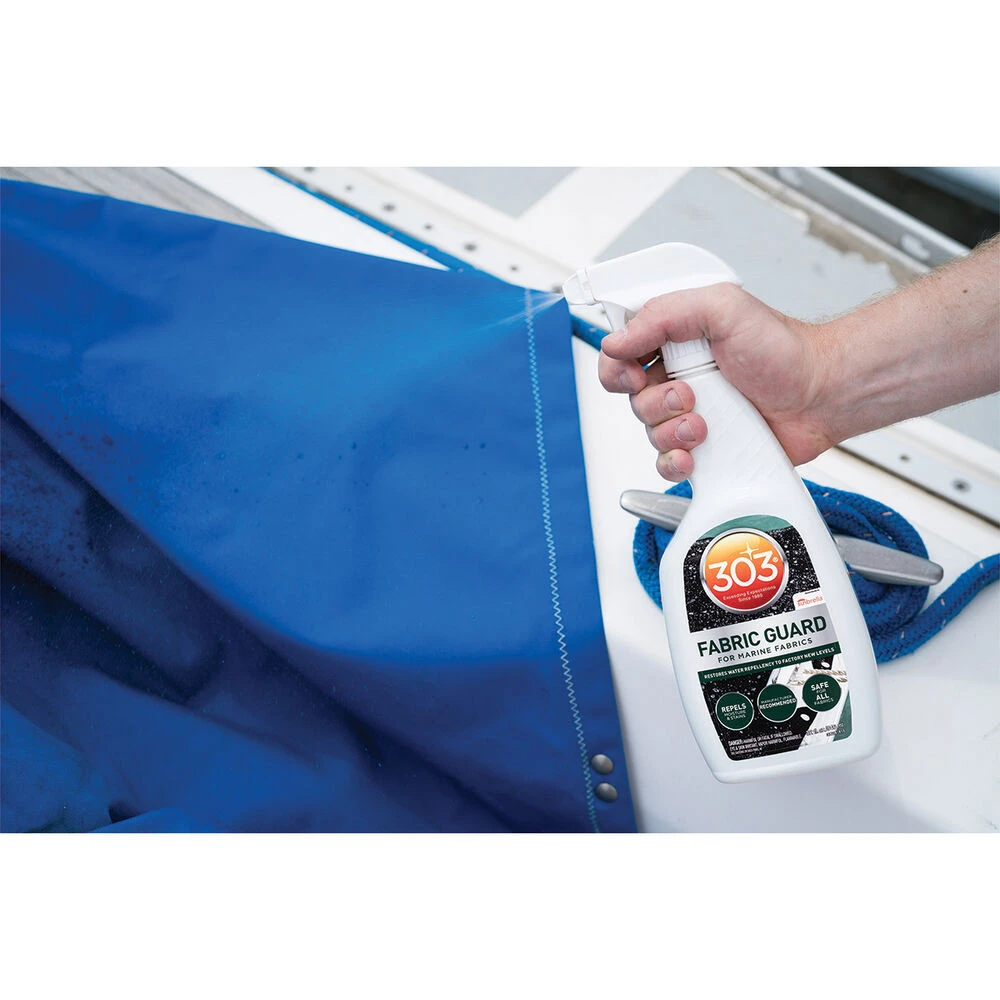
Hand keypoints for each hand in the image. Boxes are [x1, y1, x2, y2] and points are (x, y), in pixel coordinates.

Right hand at [597, 283, 835, 480]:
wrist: (821, 394)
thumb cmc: (783, 349)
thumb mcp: (722, 307)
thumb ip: (665, 314)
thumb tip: (616, 340)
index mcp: (674, 339)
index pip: (620, 352)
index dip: (617, 366)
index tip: (636, 372)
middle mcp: (677, 377)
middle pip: (631, 398)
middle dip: (654, 402)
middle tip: (688, 395)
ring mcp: (689, 414)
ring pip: (648, 432)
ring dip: (670, 431)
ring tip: (705, 424)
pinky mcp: (703, 447)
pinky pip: (667, 463)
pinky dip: (674, 462)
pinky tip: (694, 454)